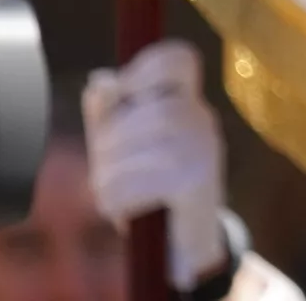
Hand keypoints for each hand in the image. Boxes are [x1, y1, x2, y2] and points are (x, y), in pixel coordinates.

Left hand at [83, 39, 232, 287]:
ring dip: (108, 176)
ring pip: (138, 145)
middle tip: (102, 167)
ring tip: (109, 192)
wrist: (180, 246)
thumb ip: (108, 114)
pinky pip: (140, 181)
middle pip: (145, 108)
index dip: (146, 66)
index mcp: (186, 103)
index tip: (123, 91)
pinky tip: (122, 209)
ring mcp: (205, 150)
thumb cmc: (147, 190)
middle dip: (109, 140)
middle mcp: (203, 120)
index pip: (179, 58)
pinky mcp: (197, 184)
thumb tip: (101, 81)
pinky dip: (117, 199)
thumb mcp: (120, 148)